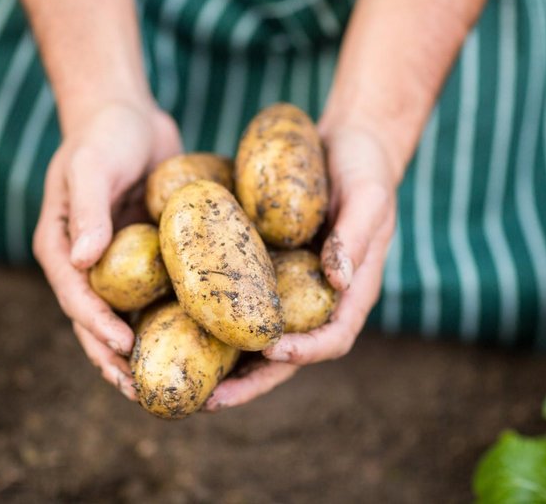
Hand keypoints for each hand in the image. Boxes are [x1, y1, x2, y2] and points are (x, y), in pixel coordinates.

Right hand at [33, 101, 181, 398]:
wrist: (127, 115)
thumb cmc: (103, 136)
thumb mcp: (91, 166)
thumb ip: (86, 210)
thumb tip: (83, 260)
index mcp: (61, 248)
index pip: (76, 297)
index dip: (96, 327)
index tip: (124, 349)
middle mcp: (86, 264)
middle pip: (96, 322)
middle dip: (115, 359)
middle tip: (143, 392)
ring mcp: (116, 264)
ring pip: (125, 318)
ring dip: (142, 351)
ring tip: (166, 384)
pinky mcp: (144, 257)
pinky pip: (154, 295)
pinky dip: (167, 320)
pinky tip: (194, 342)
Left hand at [206, 126, 397, 410]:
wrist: (346, 146)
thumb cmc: (365, 170)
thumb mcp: (369, 197)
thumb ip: (357, 236)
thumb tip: (338, 280)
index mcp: (350, 293)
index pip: (331, 340)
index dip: (303, 354)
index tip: (271, 354)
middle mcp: (316, 299)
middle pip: (286, 355)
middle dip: (251, 381)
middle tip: (210, 400)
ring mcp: (289, 287)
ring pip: (257, 337)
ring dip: (225, 362)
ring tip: (183, 377)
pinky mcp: (265, 270)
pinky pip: (239, 301)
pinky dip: (214, 318)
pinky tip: (176, 321)